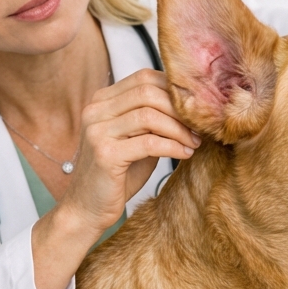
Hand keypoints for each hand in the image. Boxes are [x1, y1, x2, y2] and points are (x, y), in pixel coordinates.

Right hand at [57, 68, 199, 235]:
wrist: (88, 210)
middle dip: (179, 109)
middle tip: (199, 127)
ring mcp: (97, 131)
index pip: (144, 77)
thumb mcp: (136, 141)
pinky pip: (149, 142)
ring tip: (194, 142)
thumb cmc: (116, 177)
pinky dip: (172, 147)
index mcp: (102, 102)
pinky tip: (185, 154)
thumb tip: (191, 108)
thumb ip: (154, 121)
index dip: (174, 89)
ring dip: (179, 129)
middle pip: (148, 92)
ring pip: (149, 115)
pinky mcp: (105, 154)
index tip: (195, 108)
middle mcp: (95, 111)